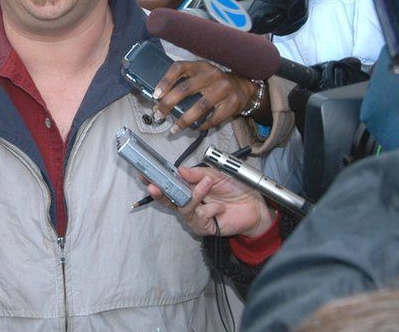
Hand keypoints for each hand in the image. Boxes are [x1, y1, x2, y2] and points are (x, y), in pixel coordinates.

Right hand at [148, 166, 274, 237]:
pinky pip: (199, 218)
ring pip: (183, 208)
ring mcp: (195, 216)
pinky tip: (221, 206)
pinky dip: (211, 208)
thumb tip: (179, 170)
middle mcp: (189, 202)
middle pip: (167, 199)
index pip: (168, 183)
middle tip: (154, 186)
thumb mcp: (217, 174)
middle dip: (159, 192)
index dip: (155, 179)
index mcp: (189, 187)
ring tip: (207, 185)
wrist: (255, 206)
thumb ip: (198, 173)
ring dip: (195, 195)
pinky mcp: (204, 228)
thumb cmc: (236, 188)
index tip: (143, 173)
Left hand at [153, 60, 258, 132]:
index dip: (165, 81)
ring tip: (174, 128)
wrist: (243, 87)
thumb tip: (161, 99)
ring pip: (199, 107)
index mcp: (200, 66)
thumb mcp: (201, 74)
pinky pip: (213, 119)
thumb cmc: (215, 82)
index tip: (156, 94)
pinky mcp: (231, 104)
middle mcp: (211, 75)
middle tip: (159, 114)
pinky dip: (201, 125)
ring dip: (184, 120)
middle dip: (168, 104)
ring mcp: (223, 89)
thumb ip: (184, 81)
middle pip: (185, 89)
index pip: (179, 68)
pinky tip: (194, 128)